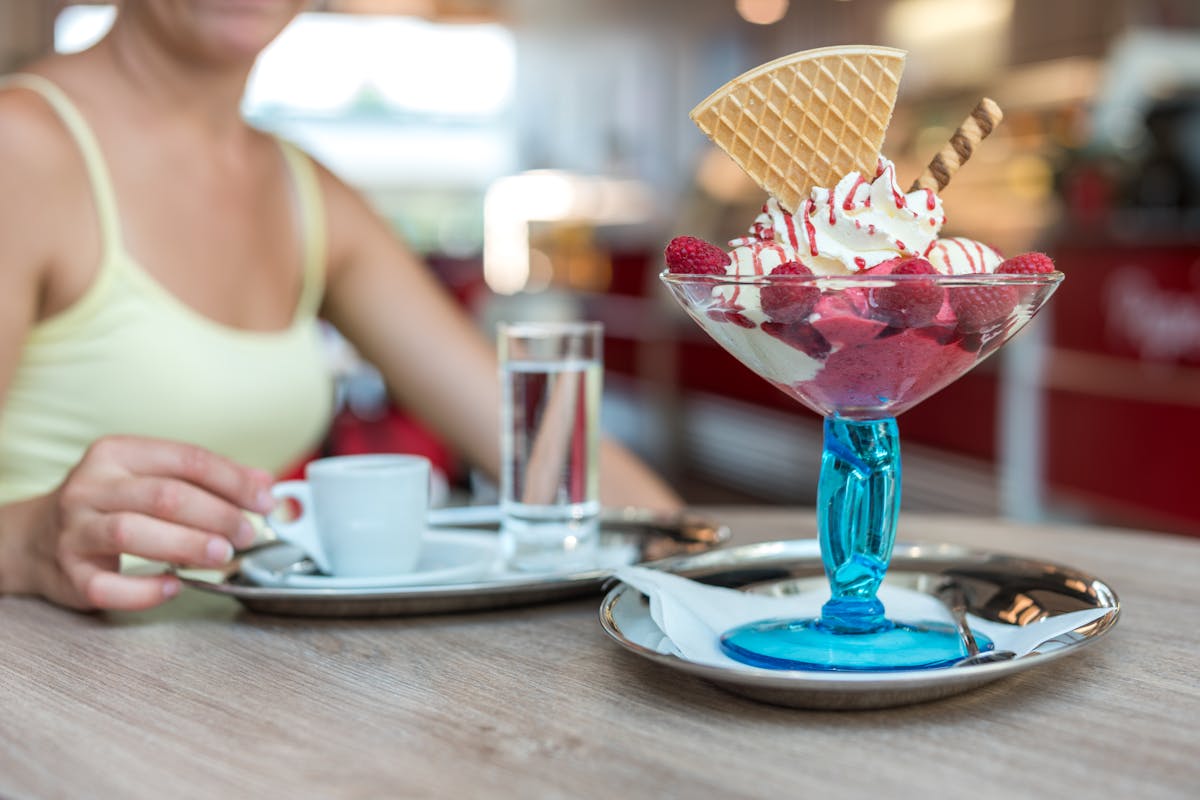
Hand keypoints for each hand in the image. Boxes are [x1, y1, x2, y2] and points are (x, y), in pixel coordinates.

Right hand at [21, 435, 274, 610]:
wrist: (34, 537)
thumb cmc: (109, 505)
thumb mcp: (153, 477)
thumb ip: (207, 479)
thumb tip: (263, 484)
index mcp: (118, 454)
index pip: (187, 459)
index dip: (233, 481)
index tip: (265, 501)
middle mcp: (91, 486)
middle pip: (165, 496)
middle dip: (217, 516)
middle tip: (246, 534)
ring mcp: (75, 530)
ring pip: (133, 532)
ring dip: (187, 545)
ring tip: (222, 556)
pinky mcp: (68, 572)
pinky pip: (107, 585)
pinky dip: (145, 590)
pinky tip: (174, 587)